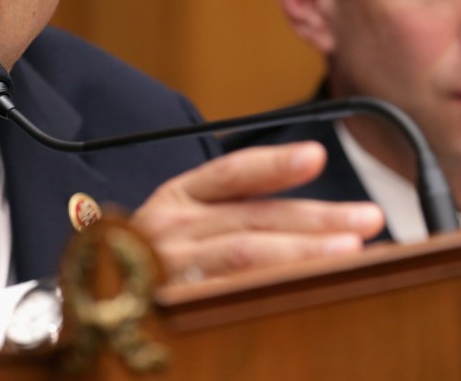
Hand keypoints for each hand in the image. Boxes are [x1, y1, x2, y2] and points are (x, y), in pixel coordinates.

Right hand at [130, 142, 384, 281]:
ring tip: (350, 251)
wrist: (92, 305)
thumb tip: (319, 224)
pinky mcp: (170, 305)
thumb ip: (235, 215)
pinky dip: (271, 290)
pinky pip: (227, 296)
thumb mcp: (183, 224)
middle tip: (368, 217)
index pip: (230, 173)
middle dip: (316, 217)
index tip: (317, 156)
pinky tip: (306, 291)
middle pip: (252, 217)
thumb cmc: (154, 261)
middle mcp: (170, 226)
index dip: (274, 164)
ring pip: (243, 255)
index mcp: (177, 197)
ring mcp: (168, 267)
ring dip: (302, 252)